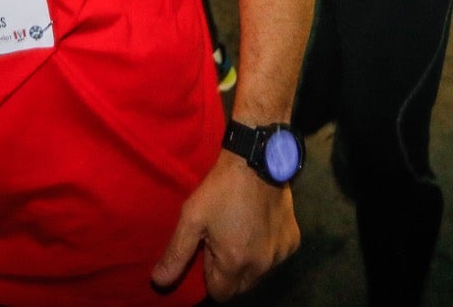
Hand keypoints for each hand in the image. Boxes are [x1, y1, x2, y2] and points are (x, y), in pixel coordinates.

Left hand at [151, 156, 299, 300]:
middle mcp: (262, 265)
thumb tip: (159, 281)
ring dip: (248, 262)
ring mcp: (281, 253)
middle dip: (228, 271)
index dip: (210, 275)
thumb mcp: (192, 218)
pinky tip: (258, 226)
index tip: (207, 250)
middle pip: (240, 286)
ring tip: (238, 230)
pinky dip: (266, 249)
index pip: (220, 293)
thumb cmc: (220, 189)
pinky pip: (275, 257)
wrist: (256, 160)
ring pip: (259, 273)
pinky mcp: (293, 240)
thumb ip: (176, 254)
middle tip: (221, 239)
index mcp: (235, 263)